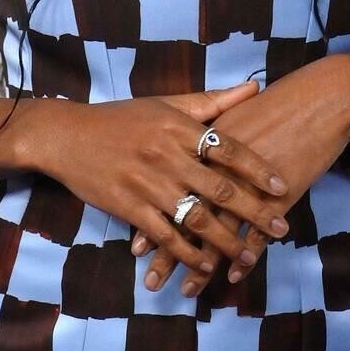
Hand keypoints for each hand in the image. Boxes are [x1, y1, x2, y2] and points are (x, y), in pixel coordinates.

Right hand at [36, 81, 290, 282]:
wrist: (67, 136)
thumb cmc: (122, 117)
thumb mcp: (166, 103)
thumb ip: (212, 101)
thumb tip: (255, 85)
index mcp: (178, 127)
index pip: (227, 148)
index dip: (257, 169)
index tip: (281, 186)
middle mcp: (166, 155)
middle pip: (219, 187)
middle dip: (254, 211)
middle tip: (282, 227)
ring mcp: (147, 184)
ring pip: (196, 217)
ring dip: (225, 240)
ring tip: (249, 255)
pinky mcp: (129, 208)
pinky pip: (164, 235)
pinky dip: (186, 253)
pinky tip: (205, 265)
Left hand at [129, 56, 349, 296]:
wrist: (324, 99)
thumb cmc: (280, 103)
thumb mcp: (237, 112)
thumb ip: (211, 127)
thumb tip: (191, 150)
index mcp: (205, 146)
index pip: (171, 190)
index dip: (153, 218)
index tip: (137, 247)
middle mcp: (221, 169)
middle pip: (188, 216)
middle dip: (169, 252)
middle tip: (152, 280)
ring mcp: (249, 185)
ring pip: (218, 233)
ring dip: (201, 265)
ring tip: (186, 291)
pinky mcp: (276, 199)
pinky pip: (255, 235)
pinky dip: (245, 258)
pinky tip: (233, 277)